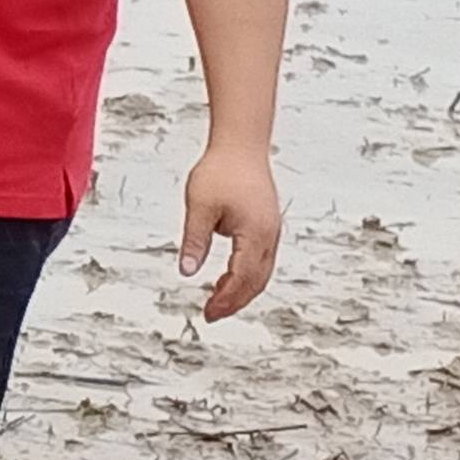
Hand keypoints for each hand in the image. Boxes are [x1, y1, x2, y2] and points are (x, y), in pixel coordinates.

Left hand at [178, 143, 284, 322]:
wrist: (241, 145)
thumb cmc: (221, 170)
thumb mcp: (199, 207)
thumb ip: (194, 241)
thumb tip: (187, 271)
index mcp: (255, 233)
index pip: (242, 278)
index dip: (226, 299)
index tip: (208, 313)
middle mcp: (269, 236)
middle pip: (257, 281)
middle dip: (235, 301)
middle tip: (211, 314)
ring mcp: (272, 231)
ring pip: (262, 273)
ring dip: (242, 290)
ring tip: (217, 299)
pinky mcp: (268, 226)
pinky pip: (262, 260)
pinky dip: (247, 274)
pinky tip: (227, 277)